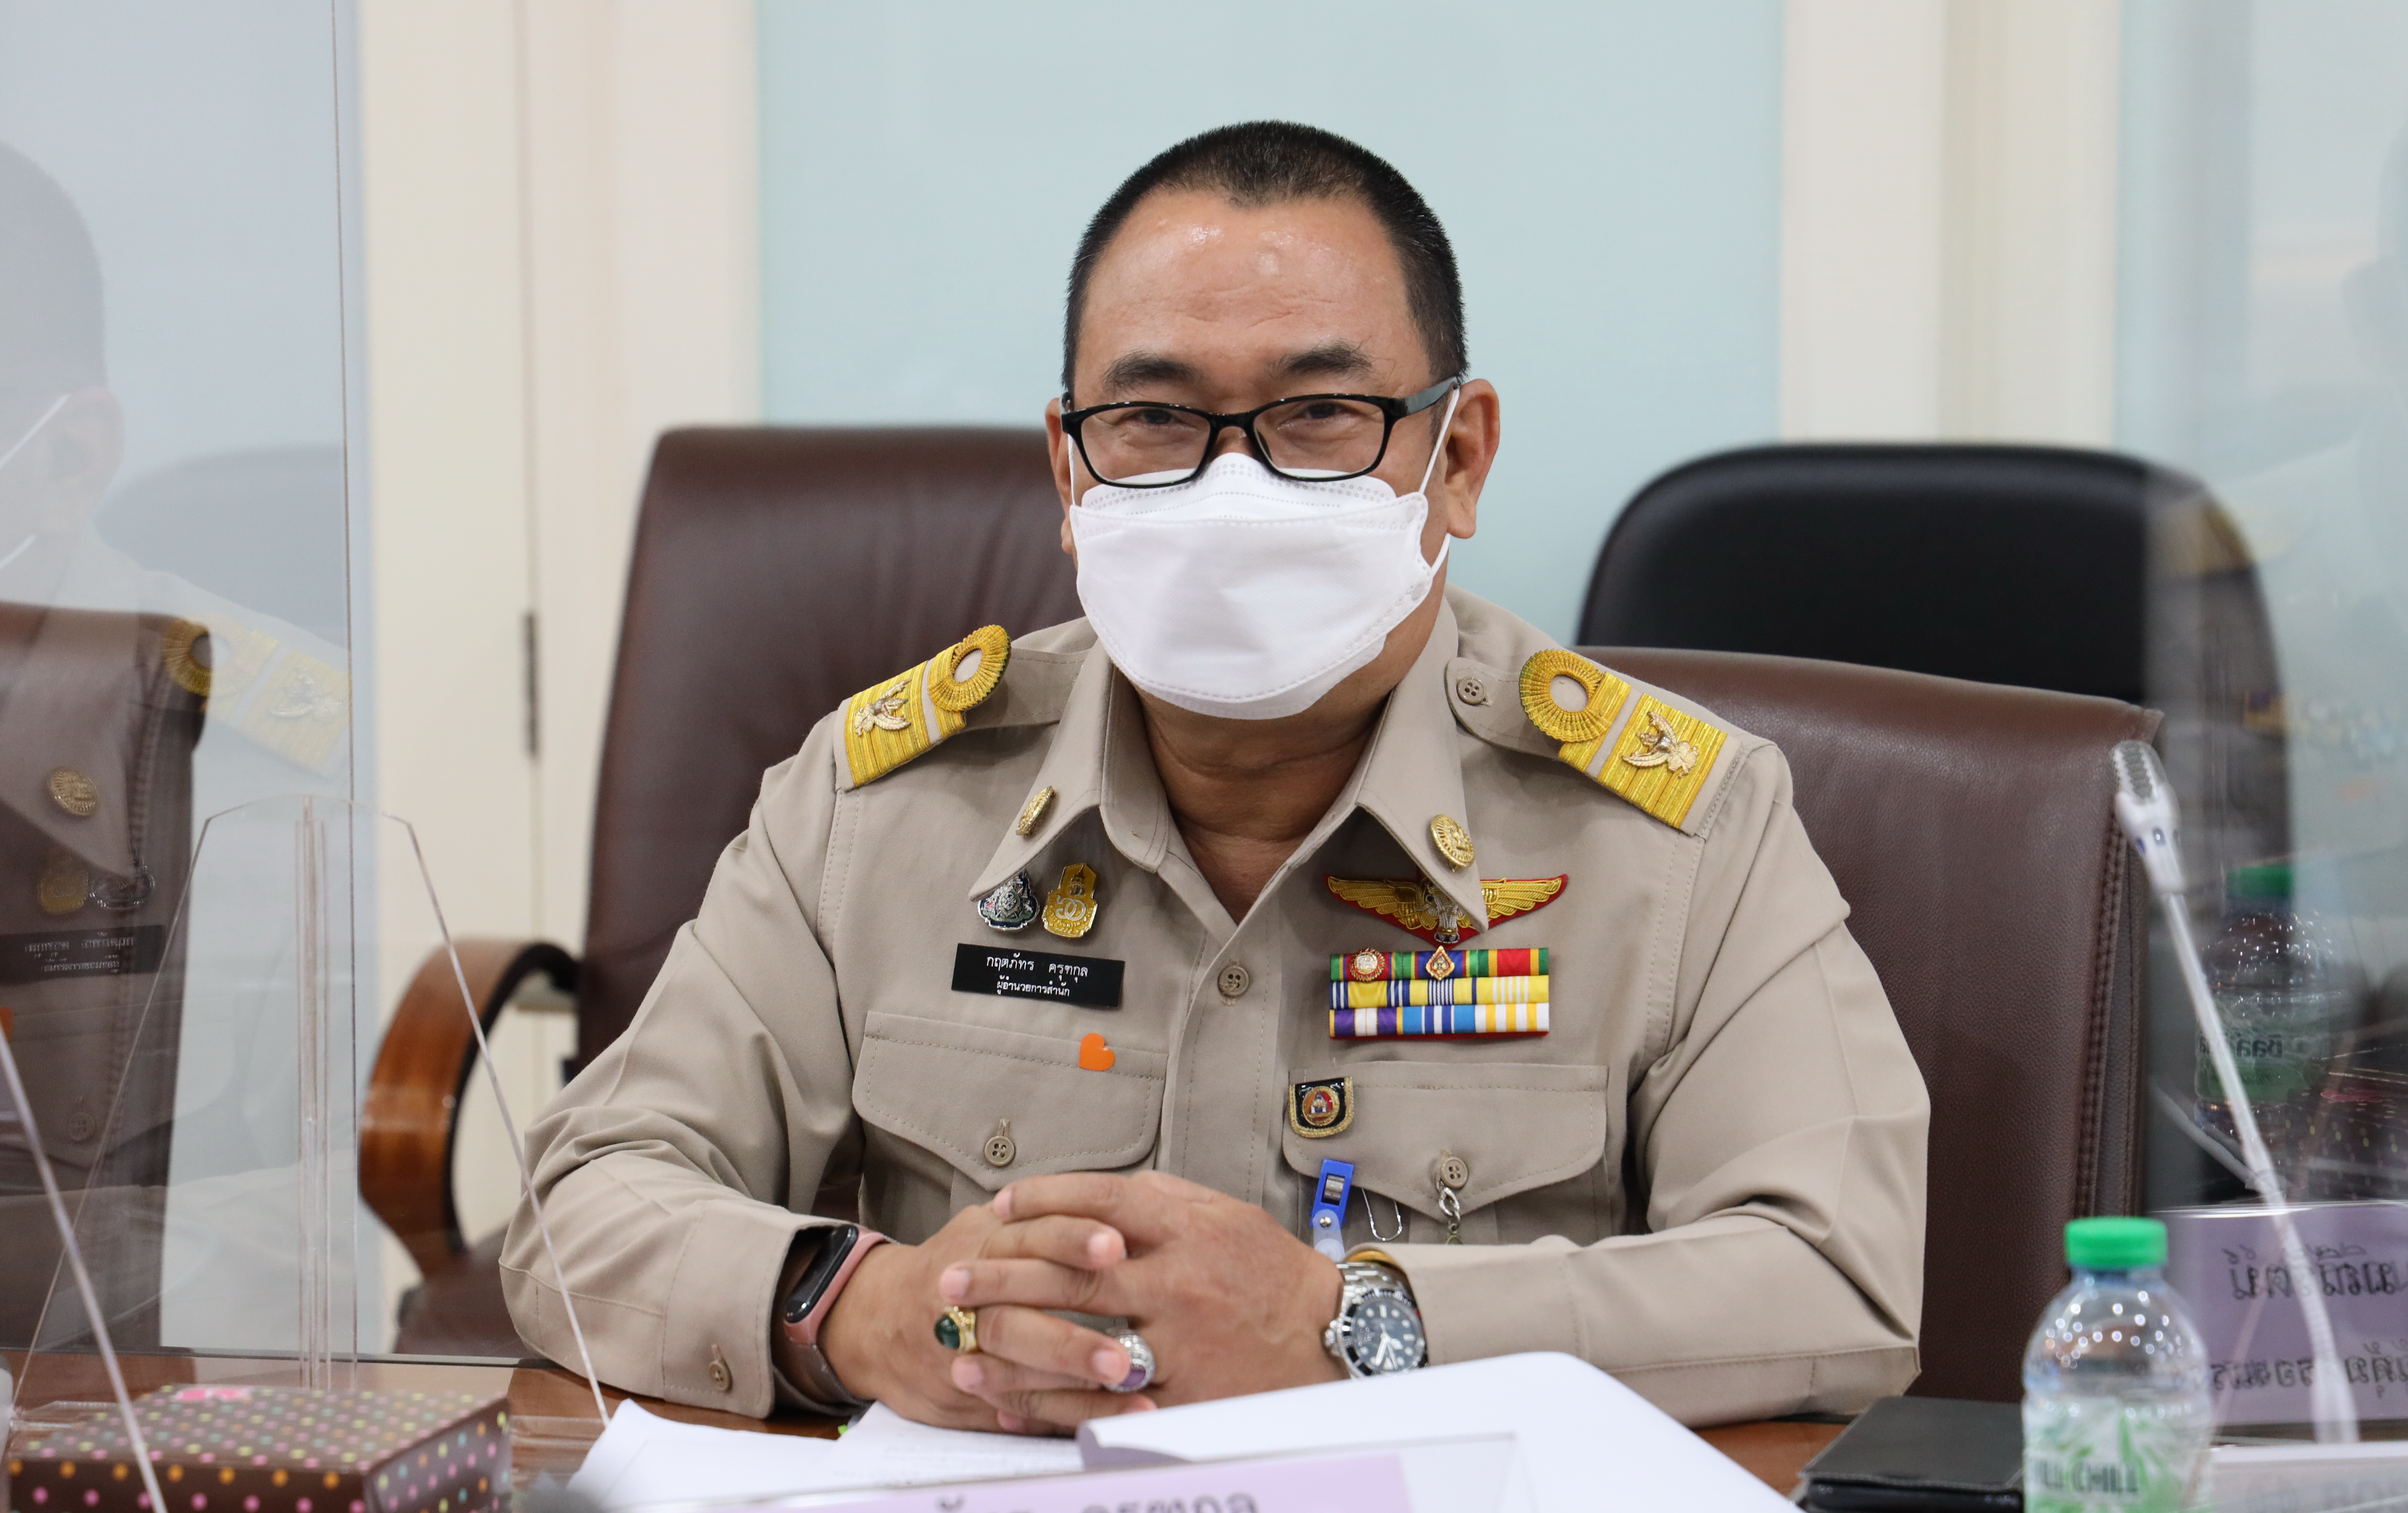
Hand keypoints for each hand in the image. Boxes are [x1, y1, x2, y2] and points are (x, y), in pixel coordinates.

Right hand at [813, 1198, 1150, 1432]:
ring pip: (1016, 1375)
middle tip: (1122, 1356)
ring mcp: (962, 1354)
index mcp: (982, 1244)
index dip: (1071, 1240)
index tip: (1116, 1246)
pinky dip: (1063, 1417)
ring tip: (1129, 1395)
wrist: (874, 1319)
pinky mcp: (965, 1394)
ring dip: (1073, 1389)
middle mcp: (968, 1301)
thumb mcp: (985, 1225)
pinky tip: (1107, 1425)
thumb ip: (1042, 1217)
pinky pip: (1017, 1409)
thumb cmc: (953, 1264)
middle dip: (1070, 1344)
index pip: (1030, 1237)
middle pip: (1018, 1321)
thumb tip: (1127, 1202)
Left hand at [939, 1171, 1344, 1429]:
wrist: (1333, 1339)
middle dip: (1002, 1274)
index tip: (1001, 1203)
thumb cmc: (1272, 1275)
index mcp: (1188, 1229)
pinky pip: (1103, 1400)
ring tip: (959, 1347)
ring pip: (1076, 1340)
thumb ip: (1163, 1201)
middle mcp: (1179, 1280)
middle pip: (1072, 1271)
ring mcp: (1178, 1340)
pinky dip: (1052, 1402)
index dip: (1044, 1198)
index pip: (1102, 1201)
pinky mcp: (1181, 1394)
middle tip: (950, 1278)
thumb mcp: (1226, 1217)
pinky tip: (1010, 1402)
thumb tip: (1099, 1192)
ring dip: (1010, 1346)